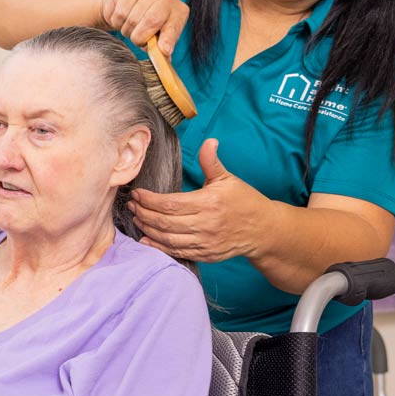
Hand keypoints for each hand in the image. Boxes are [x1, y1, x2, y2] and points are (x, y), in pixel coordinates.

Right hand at [99, 0, 188, 54]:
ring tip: (129, 29)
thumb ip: (162, 49)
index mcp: (179, 11)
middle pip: (153, 19)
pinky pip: (121, 10)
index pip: (174, 26)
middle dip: (140, 36)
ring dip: (127, 29)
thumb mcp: (157, 38)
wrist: (127, 4)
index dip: (168, 39)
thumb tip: (165, 60)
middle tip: (136, 40)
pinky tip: (122, 20)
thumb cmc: (145, 25)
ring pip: (134, 17)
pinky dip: (118, 21)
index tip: (163, 50)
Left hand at [130, 139, 267, 262]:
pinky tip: (146, 239)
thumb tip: (209, 141)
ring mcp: (205, 242)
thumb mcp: (228, 178)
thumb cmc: (244, 201)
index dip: (150, 200)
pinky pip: (177, 252)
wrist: (263, 230)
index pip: (170, 203)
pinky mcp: (205, 254)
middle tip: (131, 206)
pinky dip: (159, 247)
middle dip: (144, 213)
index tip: (137, 194)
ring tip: (136, 219)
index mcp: (208, 203)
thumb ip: (212, 162)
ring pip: (168, 238)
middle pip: (165, 222)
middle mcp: (205, 224)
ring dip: (148, 229)